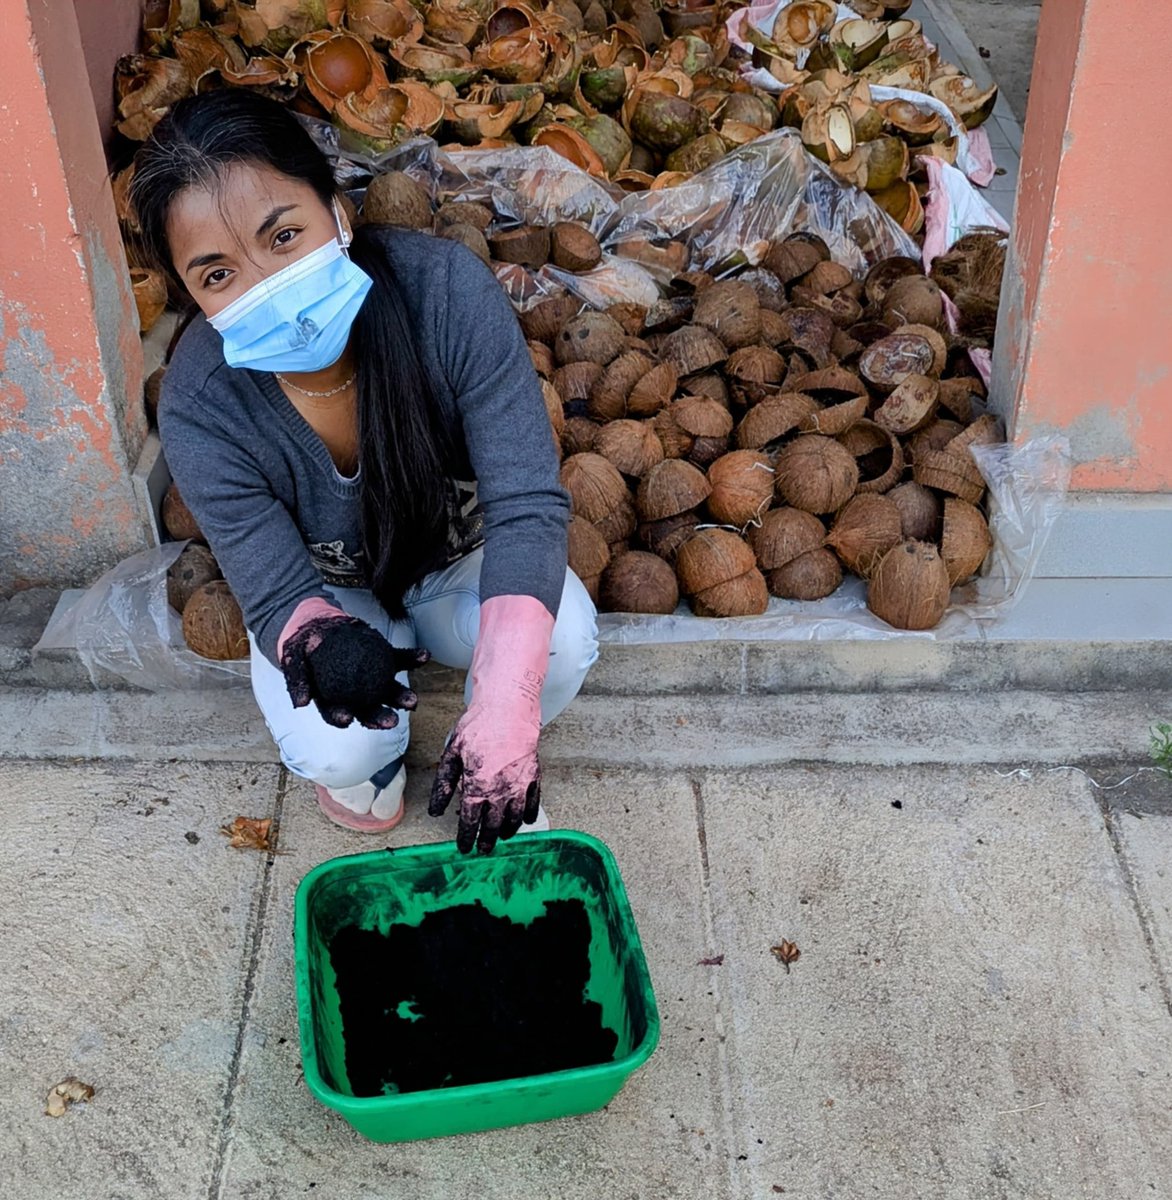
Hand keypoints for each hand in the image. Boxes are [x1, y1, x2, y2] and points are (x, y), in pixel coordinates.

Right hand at [280, 610, 428, 729]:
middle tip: (391, 721)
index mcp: (332, 699)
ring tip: (412, 700)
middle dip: (380, 717)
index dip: (342, 717)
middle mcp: (355, 693)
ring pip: (388, 690)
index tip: (346, 719)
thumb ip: (297, 680)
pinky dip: (412, 658)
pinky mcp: (383, 658)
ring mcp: (371, 676)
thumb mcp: (293, 661)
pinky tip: (424, 656)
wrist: (315, 625)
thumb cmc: (302, 648)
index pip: (338, 713)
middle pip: (368, 708)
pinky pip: (399, 659)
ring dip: (401, 696)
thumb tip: (301, 703)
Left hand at [429, 705, 541, 853]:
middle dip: (486, 840)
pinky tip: (524, 820)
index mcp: (477, 787)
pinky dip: (528, 815)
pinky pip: (533, 803)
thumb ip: (444, 785)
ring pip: (514, 819)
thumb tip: (434, 810)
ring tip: (501, 836)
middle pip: (493, 826)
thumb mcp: (452, 754)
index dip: (465, 838)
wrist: (508, 708)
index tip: (464, 847)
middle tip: (483, 848)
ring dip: (506, 831)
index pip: (470, 822)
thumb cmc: (478, 727)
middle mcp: (500, 791)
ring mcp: (519, 785)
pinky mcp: (533, 776)